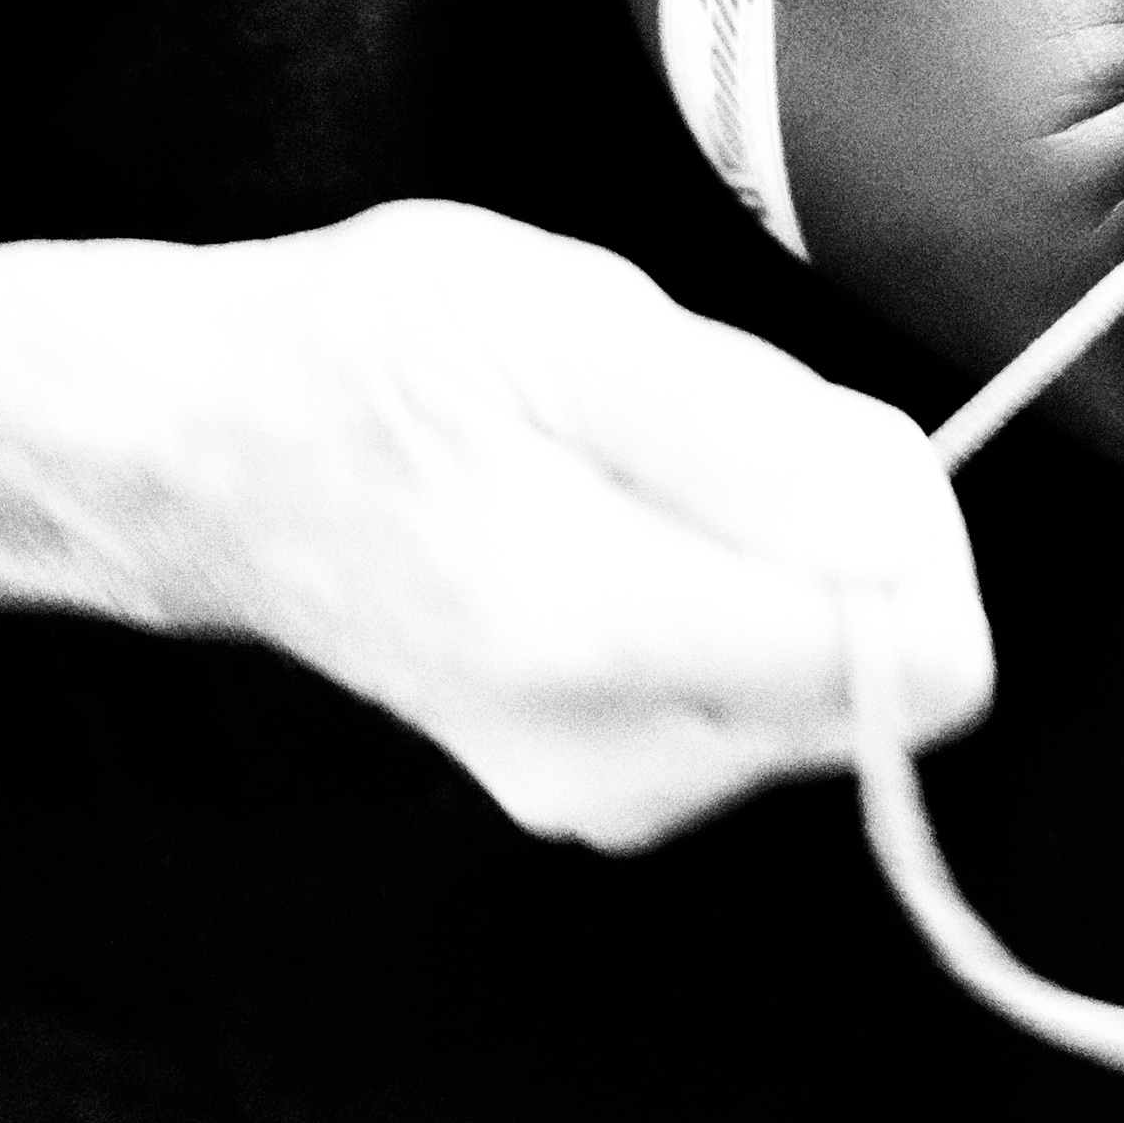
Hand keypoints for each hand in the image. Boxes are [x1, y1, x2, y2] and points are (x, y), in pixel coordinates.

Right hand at [0, 200, 992, 847]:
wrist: (199, 454)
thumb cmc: (371, 357)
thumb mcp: (575, 327)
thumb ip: (760, 449)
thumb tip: (911, 545)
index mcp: (612, 642)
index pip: (924, 662)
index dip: (920, 535)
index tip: (821, 440)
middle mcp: (621, 764)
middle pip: (893, 680)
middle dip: (853, 539)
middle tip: (707, 433)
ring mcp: (609, 795)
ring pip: (835, 683)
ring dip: (790, 559)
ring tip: (641, 470)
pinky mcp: (605, 788)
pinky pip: (764, 694)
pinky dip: (739, 597)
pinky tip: (627, 527)